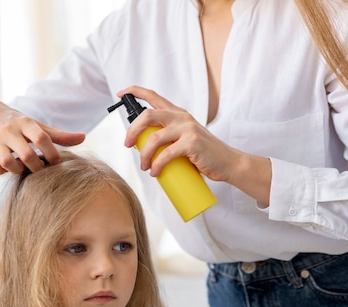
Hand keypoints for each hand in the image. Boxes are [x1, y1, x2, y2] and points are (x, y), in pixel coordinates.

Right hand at [0, 100, 85, 174]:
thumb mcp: (35, 125)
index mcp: (25, 122)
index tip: (56, 162)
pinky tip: (6, 169)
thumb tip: (83, 138)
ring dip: (18, 170)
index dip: (52, 153)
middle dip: (37, 167)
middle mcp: (8, 131)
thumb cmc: (16, 123)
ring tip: (23, 168)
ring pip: (7, 163)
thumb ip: (58, 135)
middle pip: (27, 154)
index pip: (41, 138)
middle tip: (40, 169)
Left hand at [117, 86, 271, 205]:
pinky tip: (155, 172)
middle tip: (127, 145)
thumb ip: (166, 137)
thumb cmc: (203, 154)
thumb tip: (140, 146)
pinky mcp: (192, 143)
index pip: (153, 96)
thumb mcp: (183, 139)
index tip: (119, 94)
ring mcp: (188, 129)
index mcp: (177, 113)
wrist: (227, 163)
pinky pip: (166, 154)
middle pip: (147, 115)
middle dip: (132, 130)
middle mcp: (181, 117)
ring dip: (144, 155)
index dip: (134, 92)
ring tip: (144, 167)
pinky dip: (157, 165)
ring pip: (154, 138)